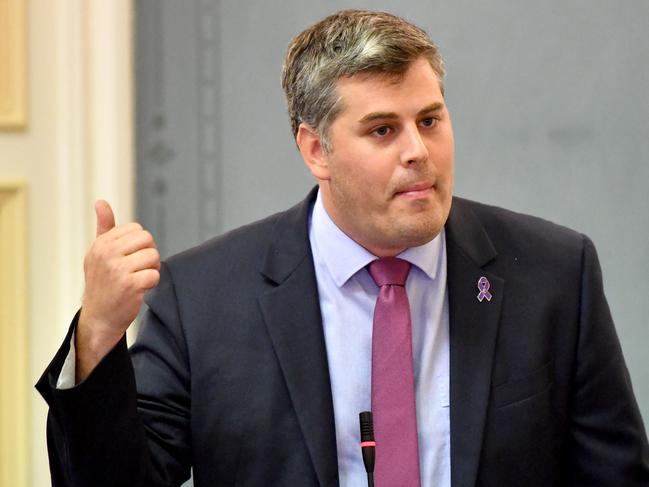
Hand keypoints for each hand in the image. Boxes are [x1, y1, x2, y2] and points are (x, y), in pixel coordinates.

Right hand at [76, 200, 159, 381]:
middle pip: (148, 240)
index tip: (131, 258)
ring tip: (139, 279)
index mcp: (101, 244)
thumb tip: (101, 201)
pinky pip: (155, 275)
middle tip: (139, 268)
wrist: (98, 318)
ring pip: (153, 256)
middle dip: (149, 254)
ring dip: (152, 269)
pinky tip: (141, 289)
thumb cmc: (102, 283)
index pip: (137, 229)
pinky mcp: (130, 286)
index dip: (140, 244)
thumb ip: (104, 228)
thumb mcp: (98, 253)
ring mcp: (118, 270)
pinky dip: (152, 283)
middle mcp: (107, 254)